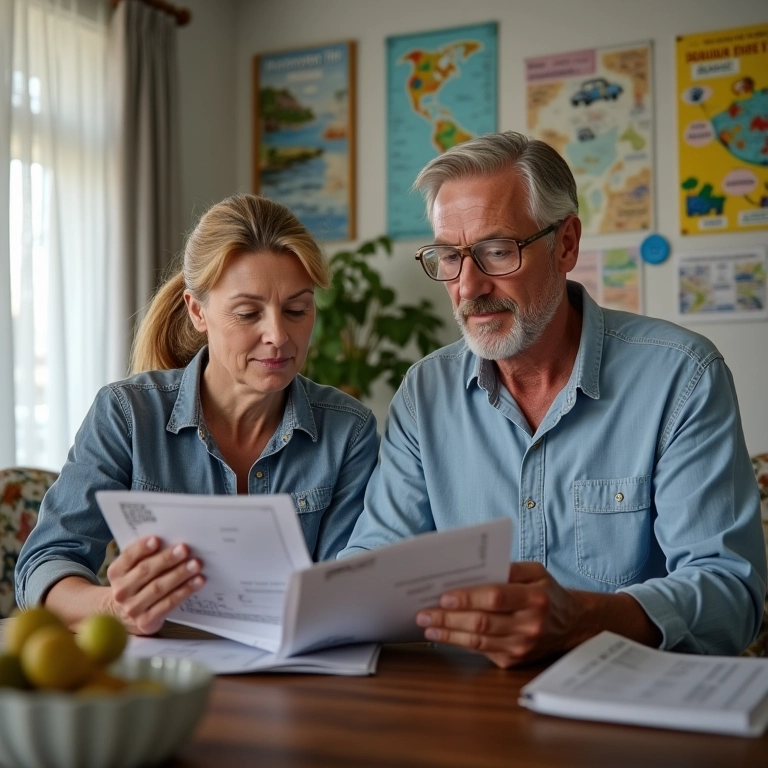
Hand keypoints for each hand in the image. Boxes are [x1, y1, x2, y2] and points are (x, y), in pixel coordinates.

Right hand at [105, 536, 205, 635]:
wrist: (125, 615)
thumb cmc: (136, 583)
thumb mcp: (133, 568)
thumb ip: (145, 555)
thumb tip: (171, 541)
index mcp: (116, 572)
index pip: (128, 557)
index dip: (142, 548)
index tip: (157, 539)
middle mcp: (121, 591)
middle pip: (145, 571)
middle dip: (167, 559)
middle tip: (185, 549)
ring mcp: (132, 608)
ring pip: (158, 588)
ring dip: (180, 574)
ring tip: (196, 564)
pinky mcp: (146, 621)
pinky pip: (168, 603)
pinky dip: (184, 591)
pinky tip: (197, 582)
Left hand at [415, 562, 583, 667]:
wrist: (571, 625)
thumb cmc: (547, 592)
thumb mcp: (536, 571)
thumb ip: (509, 568)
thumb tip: (474, 569)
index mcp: (535, 598)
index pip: (496, 598)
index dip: (468, 598)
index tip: (444, 597)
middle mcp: (530, 625)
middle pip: (482, 623)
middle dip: (449, 618)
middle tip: (424, 613)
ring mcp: (522, 647)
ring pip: (478, 641)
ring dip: (448, 634)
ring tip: (427, 625)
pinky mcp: (514, 661)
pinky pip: (482, 651)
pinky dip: (459, 643)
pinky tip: (444, 635)